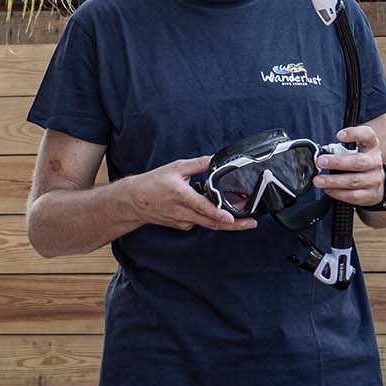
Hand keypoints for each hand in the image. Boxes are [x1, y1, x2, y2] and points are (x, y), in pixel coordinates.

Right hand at [126, 156, 257, 231]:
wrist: (135, 202)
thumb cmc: (153, 184)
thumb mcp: (176, 167)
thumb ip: (199, 164)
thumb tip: (216, 160)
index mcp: (181, 196)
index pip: (203, 207)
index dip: (218, 213)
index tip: (231, 218)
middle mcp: (183, 212)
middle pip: (212, 222)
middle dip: (234, 225)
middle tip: (251, 224)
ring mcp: (183, 221)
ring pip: (209, 224)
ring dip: (227, 224)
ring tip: (245, 222)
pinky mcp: (183, 225)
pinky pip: (201, 223)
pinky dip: (213, 220)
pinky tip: (222, 214)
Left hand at [315, 125, 385, 206]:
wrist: (377, 182)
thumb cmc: (360, 163)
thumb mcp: (356, 150)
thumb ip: (341, 149)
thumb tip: (320, 155)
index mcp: (371, 146)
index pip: (367, 135)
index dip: (354, 134)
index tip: (339, 135)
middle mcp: (375, 162)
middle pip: (358, 162)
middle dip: (337, 162)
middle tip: (320, 162)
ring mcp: (374, 179)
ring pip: (353, 181)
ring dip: (333, 181)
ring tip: (318, 180)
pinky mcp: (371, 195)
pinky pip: (353, 195)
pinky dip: (338, 193)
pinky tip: (328, 189)